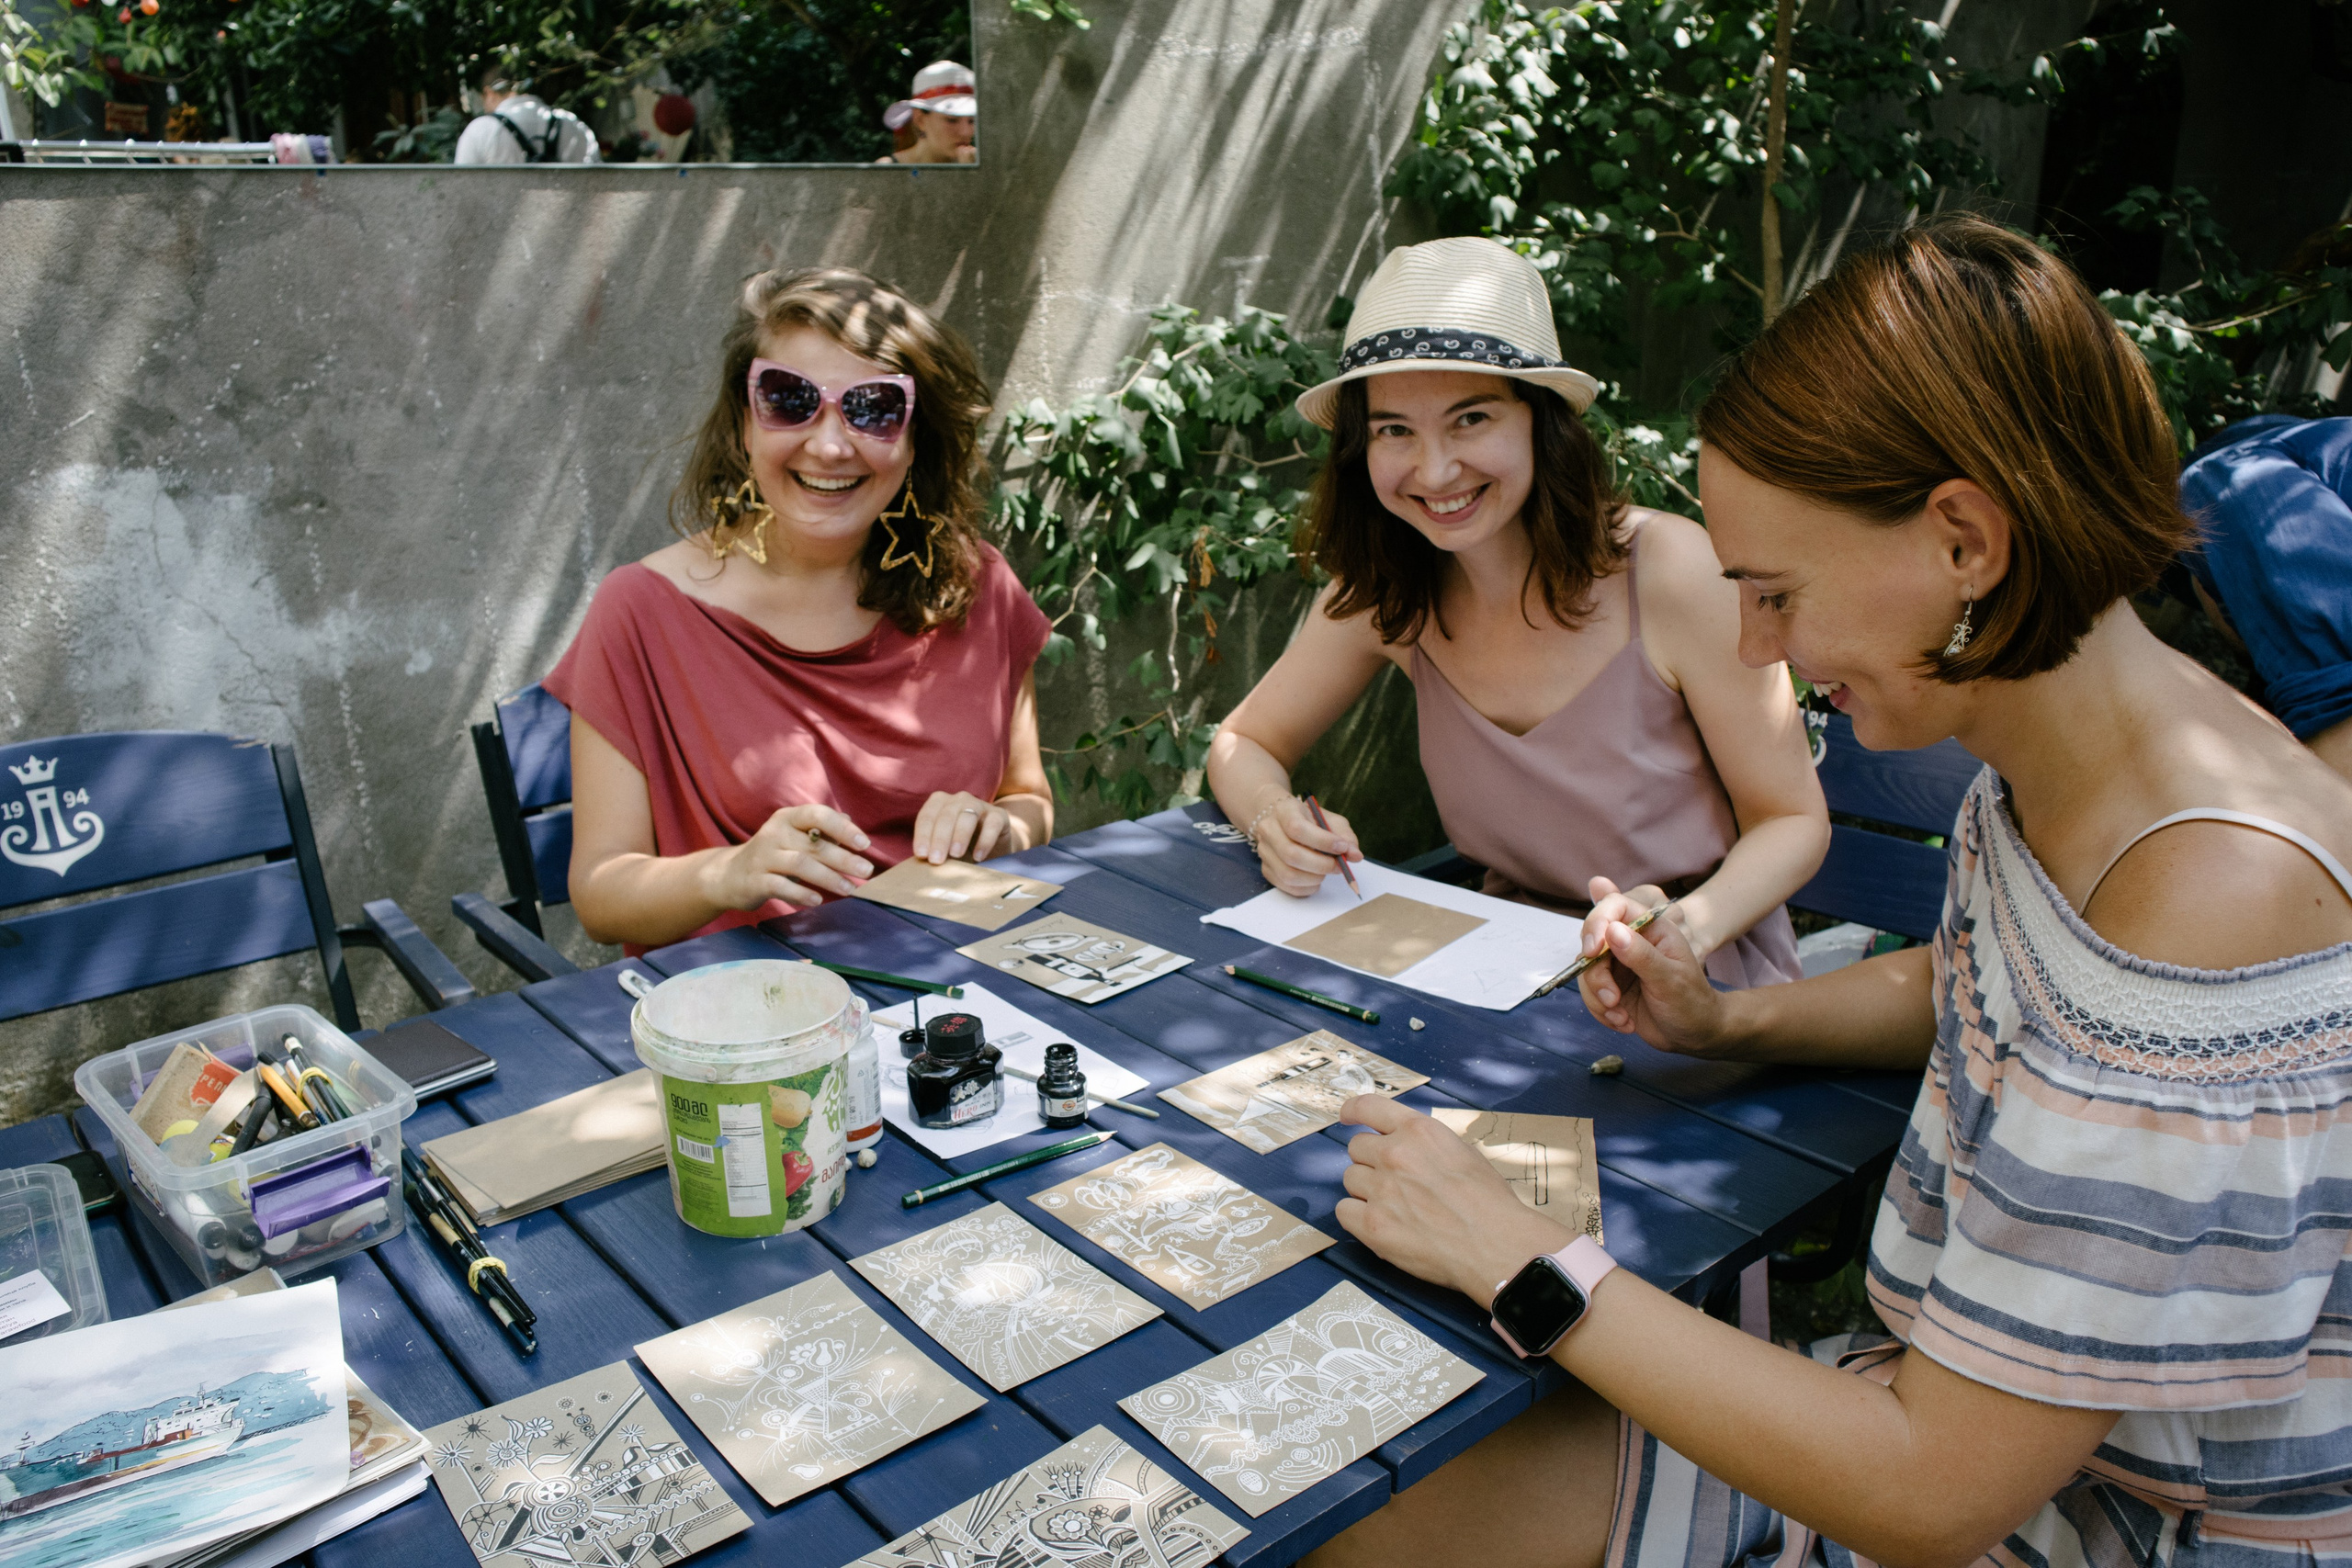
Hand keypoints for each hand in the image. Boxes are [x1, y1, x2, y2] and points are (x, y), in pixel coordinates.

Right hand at [702, 804, 871, 910]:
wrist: (729, 876)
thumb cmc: (773, 855)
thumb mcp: (794, 837)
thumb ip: (821, 831)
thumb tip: (851, 822)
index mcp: (787, 818)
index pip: (818, 814)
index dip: (843, 828)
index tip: (865, 844)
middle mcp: (774, 833)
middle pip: (814, 844)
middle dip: (844, 858)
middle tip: (867, 871)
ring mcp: (762, 856)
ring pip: (800, 864)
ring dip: (828, 877)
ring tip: (849, 889)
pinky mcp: (754, 881)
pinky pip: (780, 886)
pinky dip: (801, 894)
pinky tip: (818, 900)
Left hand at [912, 790, 1011, 863]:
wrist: (992, 849)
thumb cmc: (961, 848)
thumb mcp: (944, 848)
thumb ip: (933, 851)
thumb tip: (923, 863)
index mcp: (939, 803)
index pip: (927, 817)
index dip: (923, 836)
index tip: (921, 855)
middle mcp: (959, 800)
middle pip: (946, 816)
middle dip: (940, 839)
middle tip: (936, 860)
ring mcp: (980, 805)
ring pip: (968, 816)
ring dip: (960, 836)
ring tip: (955, 855)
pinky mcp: (999, 815)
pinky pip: (992, 825)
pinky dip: (985, 841)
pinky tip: (978, 857)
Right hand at [1253, 795, 1360, 896]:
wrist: (1284, 822)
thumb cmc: (1310, 820)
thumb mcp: (1329, 819)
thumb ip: (1344, 835)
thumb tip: (1355, 855)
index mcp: (1284, 810)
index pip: (1297, 828)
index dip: (1322, 841)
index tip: (1342, 848)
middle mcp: (1268, 830)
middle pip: (1291, 855)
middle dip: (1321, 865)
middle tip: (1338, 866)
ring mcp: (1264, 852)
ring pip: (1288, 874)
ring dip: (1315, 878)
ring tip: (1327, 871)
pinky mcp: (1266, 869)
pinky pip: (1287, 887)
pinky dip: (1307, 887)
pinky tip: (1316, 879)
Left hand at [1335, 1096, 1570, 1305]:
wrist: (1495, 1245)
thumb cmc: (1489, 1202)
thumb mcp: (1463, 1152)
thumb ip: (1427, 1145)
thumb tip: (1407, 1146)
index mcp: (1419, 1131)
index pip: (1369, 1107)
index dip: (1353, 1111)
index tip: (1347, 1117)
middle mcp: (1395, 1154)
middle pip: (1356, 1148)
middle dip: (1370, 1162)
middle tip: (1392, 1181)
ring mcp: (1381, 1189)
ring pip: (1350, 1179)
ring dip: (1366, 1190)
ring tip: (1394, 1206)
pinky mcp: (1372, 1224)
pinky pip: (1344, 1211)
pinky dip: (1357, 1217)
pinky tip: (1379, 1223)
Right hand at [1575, 886, 1731, 1055]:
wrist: (1694, 1035)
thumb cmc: (1692, 1002)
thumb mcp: (1670, 980)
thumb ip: (1642, 955)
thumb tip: (1612, 929)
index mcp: (1651, 929)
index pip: (1615, 907)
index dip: (1597, 923)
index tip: (1592, 951)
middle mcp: (1631, 942)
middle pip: (1592, 943)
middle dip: (1596, 975)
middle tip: (1611, 999)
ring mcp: (1619, 965)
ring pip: (1587, 971)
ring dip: (1598, 998)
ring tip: (1622, 1017)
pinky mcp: (1611, 987)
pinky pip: (1590, 993)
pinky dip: (1601, 1011)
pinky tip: (1624, 1022)